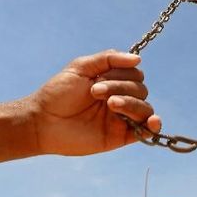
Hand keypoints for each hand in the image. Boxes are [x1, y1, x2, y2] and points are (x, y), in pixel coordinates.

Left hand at [26, 50, 162, 155]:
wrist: (42, 121)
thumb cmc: (58, 93)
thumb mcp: (81, 67)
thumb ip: (109, 59)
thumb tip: (138, 59)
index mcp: (112, 82)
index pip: (135, 74)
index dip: (123, 74)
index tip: (98, 78)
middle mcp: (120, 99)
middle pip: (141, 90)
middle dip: (121, 88)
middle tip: (95, 92)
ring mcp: (121, 118)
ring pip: (144, 108)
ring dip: (131, 103)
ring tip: (110, 104)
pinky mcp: (120, 137)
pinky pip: (145, 132)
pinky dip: (153, 126)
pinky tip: (152, 121)